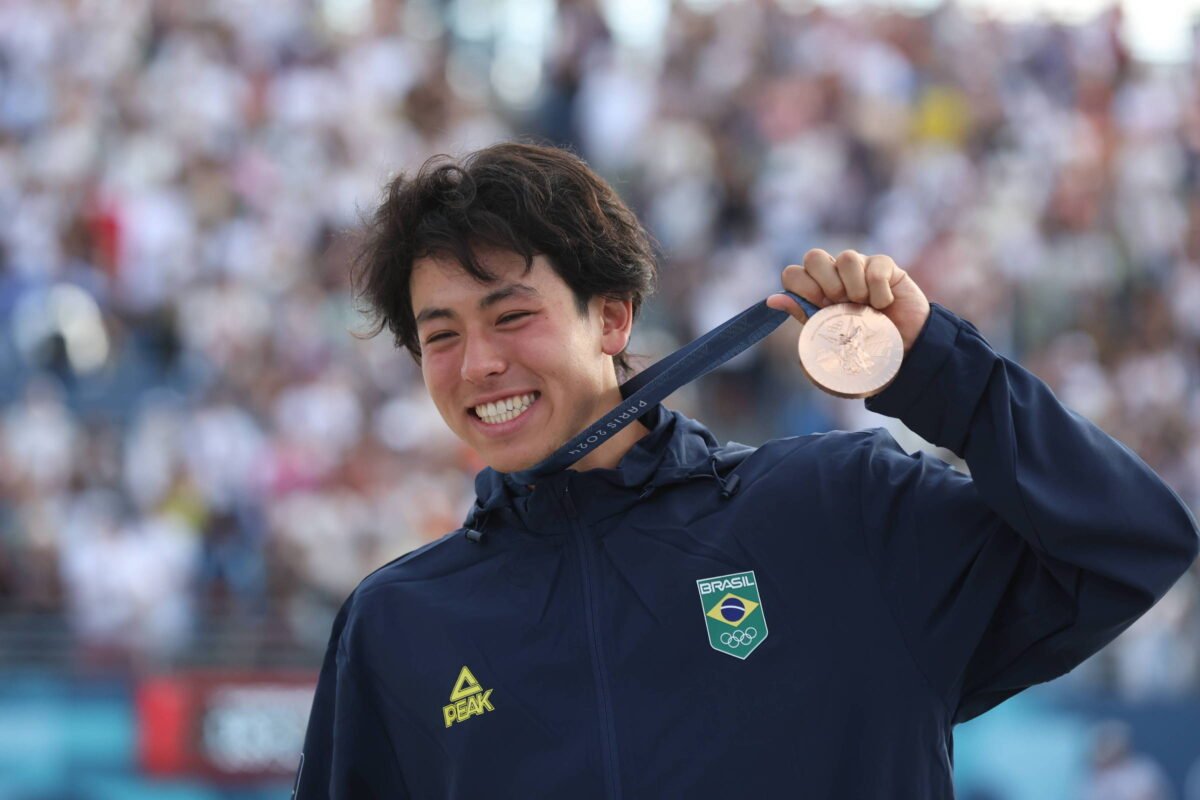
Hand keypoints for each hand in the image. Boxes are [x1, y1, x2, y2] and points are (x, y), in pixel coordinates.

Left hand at [765, 249, 930, 351]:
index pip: (793, 273)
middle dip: (825, 283)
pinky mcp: (885, 266)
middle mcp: (834, 275)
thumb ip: (803, 318)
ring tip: (865, 307)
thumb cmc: (862, 351)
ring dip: (854, 288)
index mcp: (815, 292)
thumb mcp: (829, 342)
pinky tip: (884, 305)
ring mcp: (860, 267)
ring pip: (846, 257)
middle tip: (839, 304)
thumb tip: (772, 300)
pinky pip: (875, 266)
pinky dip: (879, 291)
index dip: (802, 288)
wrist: (904, 356)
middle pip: (813, 256)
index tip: (819, 307)